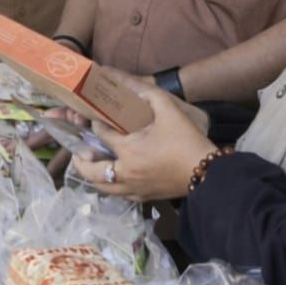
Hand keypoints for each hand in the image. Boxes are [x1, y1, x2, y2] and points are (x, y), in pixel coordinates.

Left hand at [73, 68, 216, 201]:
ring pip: (101, 187)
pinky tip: (112, 177)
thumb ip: (147, 94)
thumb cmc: (186, 141)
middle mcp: (125, 173)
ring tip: (90, 164)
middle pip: (90, 171)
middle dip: (79, 160)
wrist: (207, 173)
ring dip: (91, 175)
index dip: (94, 124)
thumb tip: (131, 86)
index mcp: (128, 150)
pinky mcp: (143, 198)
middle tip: (78, 150)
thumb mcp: (168, 109)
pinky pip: (117, 195)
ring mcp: (133, 189)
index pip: (101, 135)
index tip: (93, 117)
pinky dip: (109, 186)